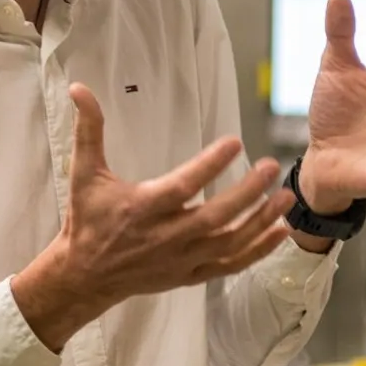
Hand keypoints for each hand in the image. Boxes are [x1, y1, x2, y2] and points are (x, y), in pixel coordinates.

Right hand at [11, 84, 295, 351]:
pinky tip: (281, 231)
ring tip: (286, 196)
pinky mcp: (190, 276)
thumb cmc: (87, 220)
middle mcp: (166, 237)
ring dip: (261, 221)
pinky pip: (230, 266)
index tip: (235, 141)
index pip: (183, 186)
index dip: (210, 165)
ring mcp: (181, 259)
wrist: (84, 276)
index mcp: (142, 208)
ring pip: (229, 243)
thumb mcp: (83, 173)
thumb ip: (88, 130)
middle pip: (215, 216)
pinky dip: (258, 251)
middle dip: (247, 193)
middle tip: (271, 166)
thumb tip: (80, 89)